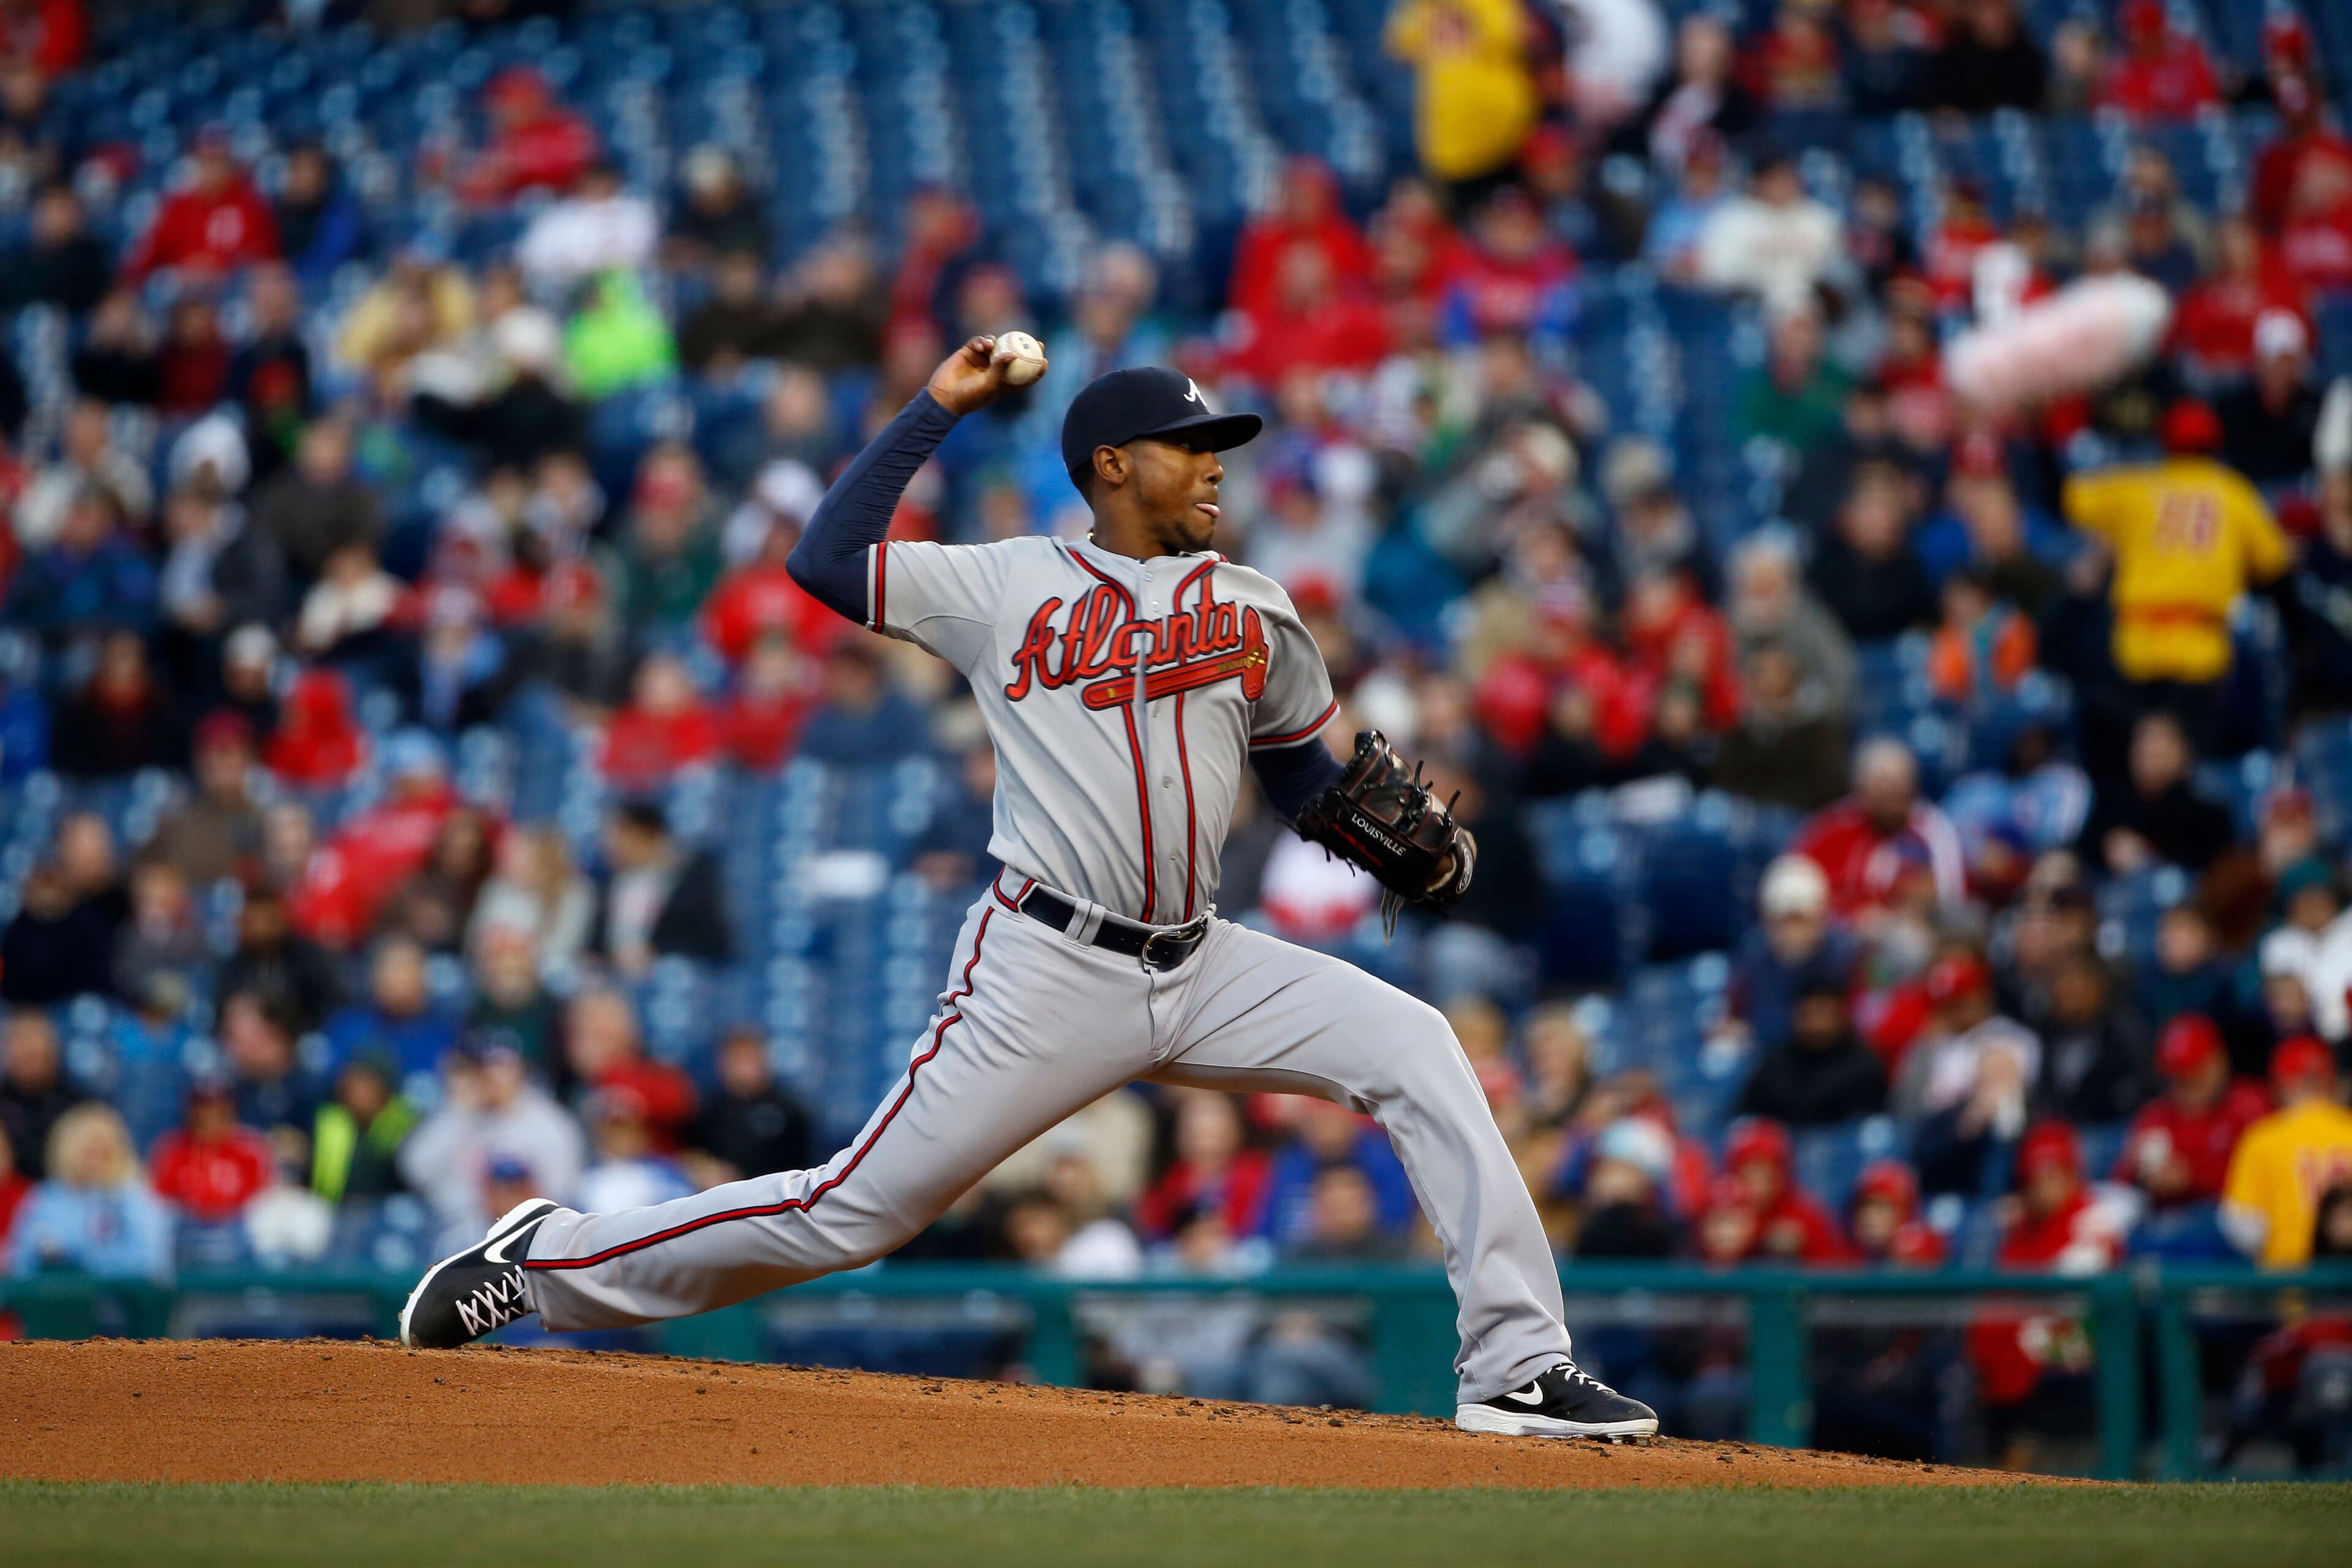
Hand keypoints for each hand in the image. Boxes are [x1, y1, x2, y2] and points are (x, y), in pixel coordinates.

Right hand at [926, 334, 1041, 416]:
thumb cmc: (969, 396)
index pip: (1023, 375)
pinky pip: (979, 342)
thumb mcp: (988, 385)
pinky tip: (982, 346)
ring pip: (997, 345)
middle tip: (1035, 341)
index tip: (1044, 361)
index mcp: (1002, 382)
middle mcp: (994, 369)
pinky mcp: (969, 352)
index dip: (1035, 369)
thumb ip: (1000, 369)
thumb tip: (1013, 354)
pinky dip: (982, 341)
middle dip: (1025, 347)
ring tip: (994, 344)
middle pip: (1014, 355)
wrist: (944, 396)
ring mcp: (982, 360)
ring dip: (999, 342)